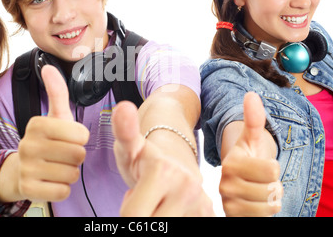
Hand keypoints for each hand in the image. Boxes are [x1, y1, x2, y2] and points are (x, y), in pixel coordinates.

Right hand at [16, 65, 88, 201]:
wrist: (22, 170)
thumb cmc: (46, 141)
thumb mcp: (55, 116)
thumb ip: (57, 92)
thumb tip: (49, 66)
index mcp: (37, 124)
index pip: (81, 135)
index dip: (81, 138)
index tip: (70, 138)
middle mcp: (28, 144)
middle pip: (78, 155)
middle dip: (76, 156)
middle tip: (64, 154)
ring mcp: (26, 168)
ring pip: (71, 174)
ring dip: (70, 172)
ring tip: (57, 166)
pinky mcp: (27, 189)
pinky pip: (62, 191)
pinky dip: (62, 188)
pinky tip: (52, 180)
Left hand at [112, 101, 213, 216]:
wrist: (176, 152)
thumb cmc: (145, 154)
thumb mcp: (129, 145)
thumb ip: (123, 130)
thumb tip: (123, 108)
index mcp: (164, 172)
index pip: (132, 217)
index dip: (128, 209)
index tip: (133, 193)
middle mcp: (188, 189)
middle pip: (151, 225)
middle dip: (143, 216)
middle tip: (146, 199)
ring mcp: (202, 204)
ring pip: (168, 227)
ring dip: (159, 220)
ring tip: (158, 202)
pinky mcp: (209, 215)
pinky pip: (185, 225)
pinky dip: (174, 218)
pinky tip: (171, 209)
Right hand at [220, 92, 282, 215]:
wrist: (238, 183)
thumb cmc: (249, 159)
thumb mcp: (253, 139)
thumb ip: (254, 119)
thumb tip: (251, 94)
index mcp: (231, 163)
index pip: (272, 170)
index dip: (274, 168)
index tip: (261, 165)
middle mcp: (225, 184)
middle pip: (272, 189)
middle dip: (273, 185)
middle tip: (260, 180)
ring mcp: (228, 202)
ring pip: (269, 206)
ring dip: (271, 199)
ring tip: (259, 191)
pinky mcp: (231, 216)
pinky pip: (262, 218)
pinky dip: (265, 212)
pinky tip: (255, 204)